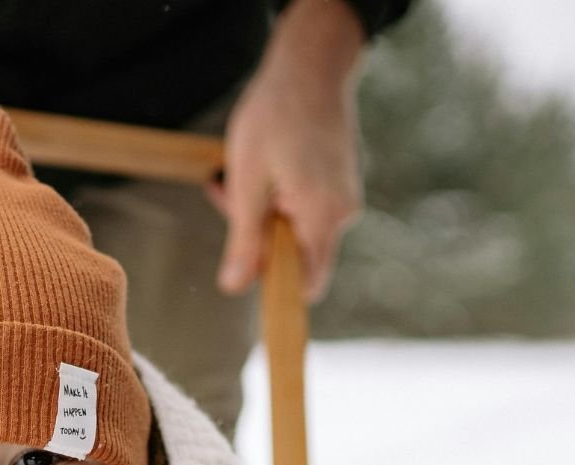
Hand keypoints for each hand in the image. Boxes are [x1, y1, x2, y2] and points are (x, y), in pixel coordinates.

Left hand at [210, 0, 365, 302]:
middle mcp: (342, 214)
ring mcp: (343, 198)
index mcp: (322, 217)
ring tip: (241, 177)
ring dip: (262, 214)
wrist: (312, 63)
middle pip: (295, 257)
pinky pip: (303, 208)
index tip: (248, 271)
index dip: (276, 289)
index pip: (307, 286)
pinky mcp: (338, 184)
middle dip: (258, 239)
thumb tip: (234, 286)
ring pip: (294, 230)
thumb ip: (244, 240)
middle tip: (231, 198)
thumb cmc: (277, 115)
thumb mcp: (247, 181)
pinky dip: (276, 198)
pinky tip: (261, 171)